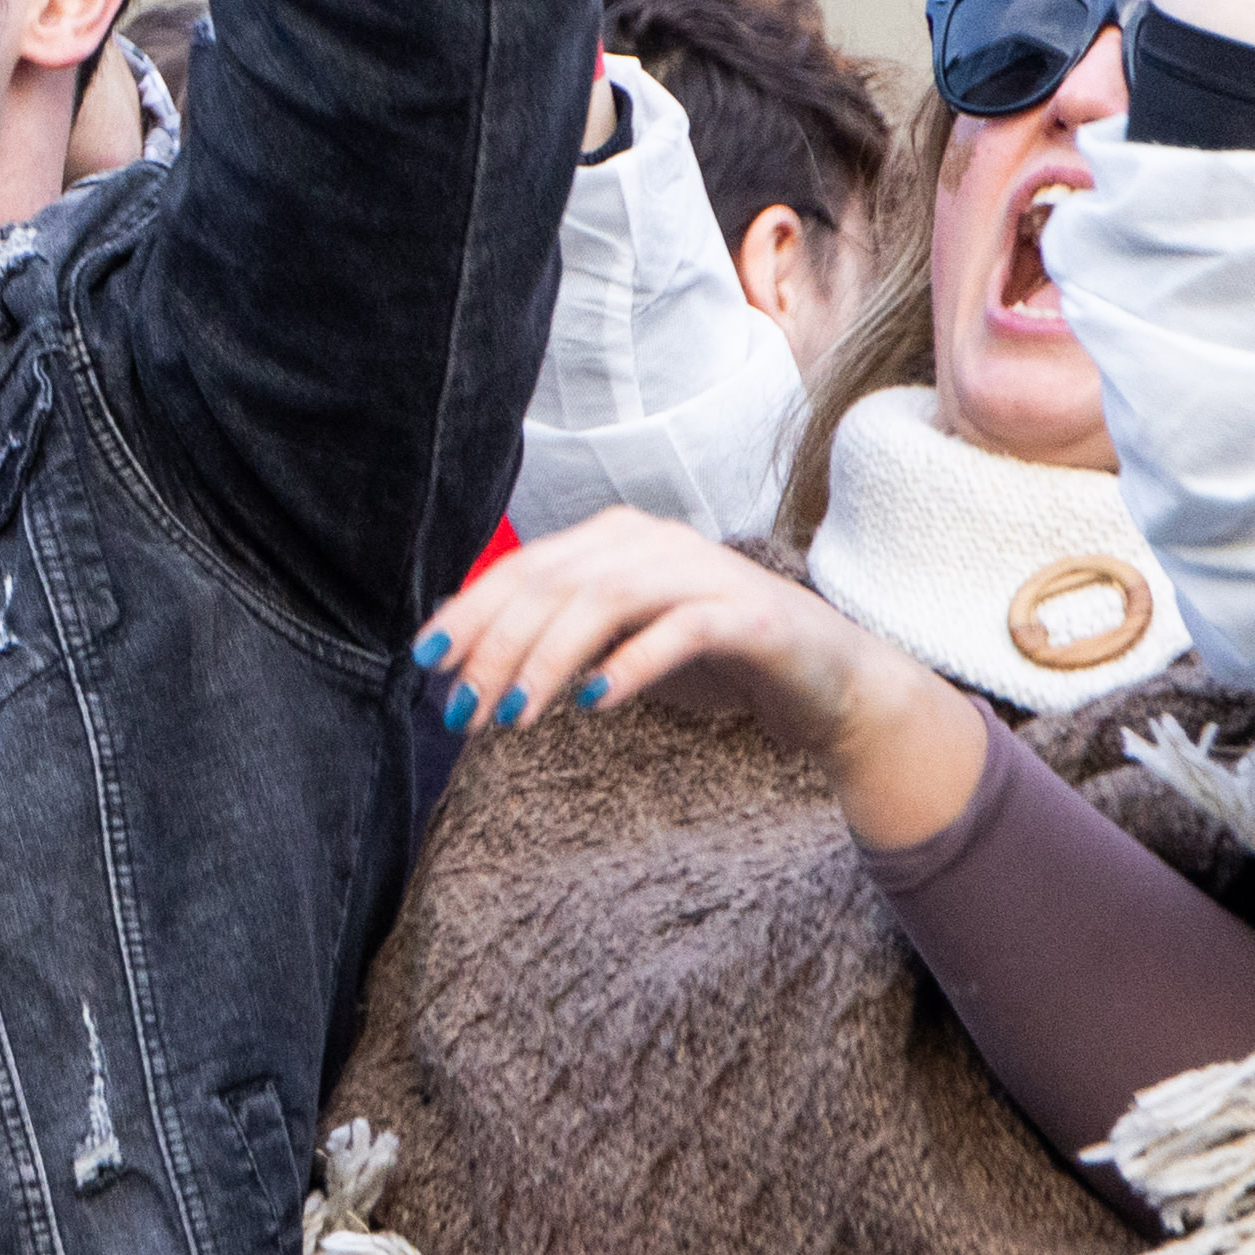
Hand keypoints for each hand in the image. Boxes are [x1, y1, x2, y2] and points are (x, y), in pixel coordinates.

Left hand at [416, 507, 989, 842]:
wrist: (828, 679)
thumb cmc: (715, 656)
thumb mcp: (623, 645)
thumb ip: (560, 641)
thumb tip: (470, 670)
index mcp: (616, 539)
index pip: (526, 568)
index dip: (471, 613)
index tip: (426, 663)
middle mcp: (656, 542)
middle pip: (554, 583)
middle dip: (496, 647)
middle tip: (460, 710)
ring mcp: (706, 573)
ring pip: (606, 600)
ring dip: (548, 659)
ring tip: (511, 715)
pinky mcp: (752, 615)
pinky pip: (681, 630)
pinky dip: (631, 664)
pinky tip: (591, 703)